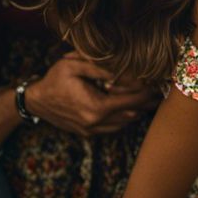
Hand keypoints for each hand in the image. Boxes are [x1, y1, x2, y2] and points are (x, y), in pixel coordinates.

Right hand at [25, 54, 160, 135]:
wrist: (36, 101)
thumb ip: (100, 67)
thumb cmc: (54, 80)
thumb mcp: (74, 65)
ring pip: (124, 124)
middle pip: (131, 114)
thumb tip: (125, 68)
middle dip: (147, 103)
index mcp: (96, 107)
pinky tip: (130, 108)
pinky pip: (113, 128)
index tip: (158, 83)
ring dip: (137, 112)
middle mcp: (96, 123)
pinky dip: (124, 118)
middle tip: (161, 92)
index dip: (147, 92)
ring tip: (150, 100)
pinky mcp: (89, 133)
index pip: (131, 101)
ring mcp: (92, 131)